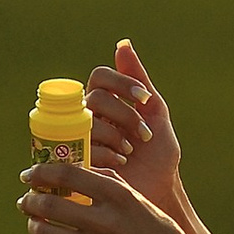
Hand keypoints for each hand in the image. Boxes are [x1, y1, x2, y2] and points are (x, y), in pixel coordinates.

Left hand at [18, 152, 202, 233]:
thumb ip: (109, 183)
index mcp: (119, 197)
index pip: (67, 175)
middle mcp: (104, 222)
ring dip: (33, 223)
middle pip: (48, 205)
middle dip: (29, 199)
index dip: (41, 172)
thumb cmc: (158, 233)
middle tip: (26, 198)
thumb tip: (77, 170)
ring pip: (44, 233)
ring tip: (33, 219)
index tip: (30, 173)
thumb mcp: (139, 201)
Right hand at [84, 38, 181, 213]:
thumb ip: (138, 80)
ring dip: (116, 136)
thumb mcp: (154, 112)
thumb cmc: (158, 153)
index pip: (100, 76)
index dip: (121, 83)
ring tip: (130, 151)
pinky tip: (120, 164)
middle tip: (144, 135)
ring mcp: (78, 138)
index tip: (145, 99)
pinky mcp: (75, 162)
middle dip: (125, 115)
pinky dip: (107, 154)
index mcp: (104, 101)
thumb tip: (123, 44)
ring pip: (88, 122)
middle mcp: (87, 116)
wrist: (159, 189)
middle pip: (95, 98)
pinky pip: (83, 147)